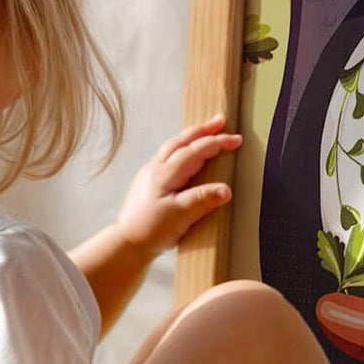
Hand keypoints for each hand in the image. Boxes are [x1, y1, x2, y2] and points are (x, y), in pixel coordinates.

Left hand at [114, 115, 240, 254]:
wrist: (127, 243)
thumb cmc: (150, 230)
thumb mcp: (179, 216)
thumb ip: (202, 200)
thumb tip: (226, 189)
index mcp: (165, 173)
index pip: (195, 150)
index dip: (217, 143)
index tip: (236, 140)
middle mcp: (156, 168)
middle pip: (182, 140)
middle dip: (203, 129)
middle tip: (221, 120)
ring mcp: (151, 173)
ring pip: (173, 146)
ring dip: (192, 136)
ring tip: (207, 130)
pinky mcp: (149, 181)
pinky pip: (168, 156)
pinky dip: (182, 147)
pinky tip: (187, 152)